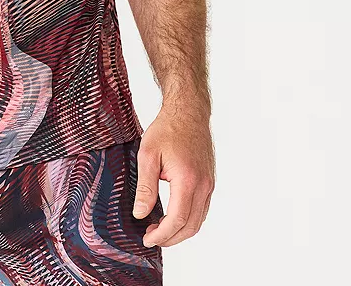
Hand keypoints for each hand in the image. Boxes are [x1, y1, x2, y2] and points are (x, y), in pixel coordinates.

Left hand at [132, 103, 214, 247]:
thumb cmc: (168, 129)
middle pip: (190, 226)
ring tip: (158, 229)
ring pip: (198, 220)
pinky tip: (172, 216)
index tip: (147, 239)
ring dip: (180, 230)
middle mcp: (203, 185)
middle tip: (151, 237)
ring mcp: (209, 184)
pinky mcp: (209, 182)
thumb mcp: (148, 155)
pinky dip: (188, 219)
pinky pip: (201, 209)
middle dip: (170, 238)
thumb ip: (145, 187)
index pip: (177, 220)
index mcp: (188, 180)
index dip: (162, 235)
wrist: (188, 112)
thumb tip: (140, 214)